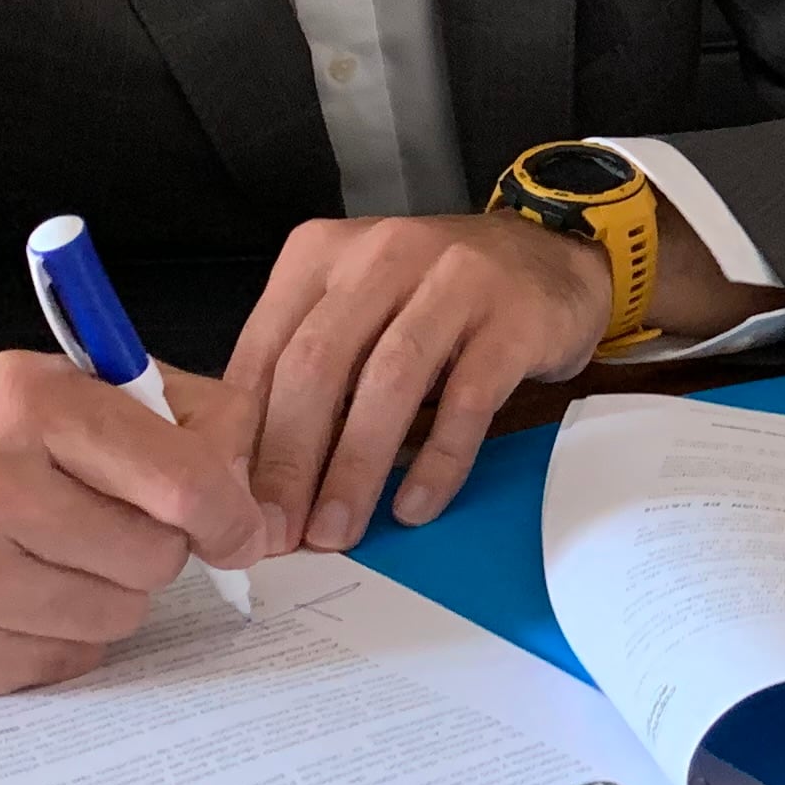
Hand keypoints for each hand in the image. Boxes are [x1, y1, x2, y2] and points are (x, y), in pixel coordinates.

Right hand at [0, 352, 280, 701]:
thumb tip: (256, 500)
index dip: (228, 512)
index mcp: (25, 403)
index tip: (237, 530)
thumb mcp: (62, 387)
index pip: (181, 480)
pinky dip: (55, 637)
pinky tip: (12, 597)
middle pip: (155, 559)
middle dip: (148, 547)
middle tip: (100, 527)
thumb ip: (179, 417)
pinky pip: (65, 665)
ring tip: (48, 557)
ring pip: (117, 618)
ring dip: (103, 595)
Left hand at [226, 212, 612, 549]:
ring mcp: (453, 282)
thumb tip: (248, 469)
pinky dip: (437, 459)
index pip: (266, 347)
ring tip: (337, 531)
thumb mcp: (357, 308)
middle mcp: (382, 256)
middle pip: (318, 364)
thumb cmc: (436, 297)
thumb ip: (306, 365)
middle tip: (279, 531)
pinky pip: (466, 399)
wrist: (552, 258)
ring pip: (388, 382)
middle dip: (290, 458)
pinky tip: (415, 506)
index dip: (246, 433)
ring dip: (356, 467)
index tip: (233, 503)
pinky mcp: (512, 320)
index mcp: (323, 253)